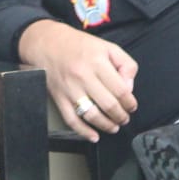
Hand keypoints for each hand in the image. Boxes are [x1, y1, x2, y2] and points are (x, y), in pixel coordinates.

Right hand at [17, 19, 136, 141]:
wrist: (47, 43)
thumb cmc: (79, 45)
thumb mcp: (107, 47)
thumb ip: (125, 64)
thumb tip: (129, 88)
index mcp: (97, 61)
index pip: (120, 90)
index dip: (130, 102)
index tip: (132, 106)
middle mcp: (83, 76)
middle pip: (108, 105)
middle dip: (121, 116)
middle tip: (124, 117)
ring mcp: (70, 89)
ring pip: (92, 115)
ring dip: (107, 125)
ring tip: (114, 126)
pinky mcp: (59, 98)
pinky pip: (72, 120)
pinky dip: (84, 132)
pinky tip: (94, 136)